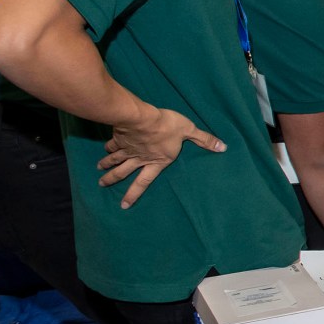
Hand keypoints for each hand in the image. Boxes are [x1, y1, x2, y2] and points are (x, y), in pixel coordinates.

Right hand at [97, 104, 224, 208]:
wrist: (142, 118)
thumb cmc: (167, 126)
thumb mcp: (189, 131)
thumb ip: (204, 140)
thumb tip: (223, 148)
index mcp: (156, 161)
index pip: (144, 182)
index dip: (134, 194)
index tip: (124, 205)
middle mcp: (140, 159)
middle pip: (124, 173)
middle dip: (112, 180)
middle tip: (102, 185)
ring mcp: (128, 149)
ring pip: (115, 160)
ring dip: (107, 166)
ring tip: (99, 171)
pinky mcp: (120, 138)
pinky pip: (112, 145)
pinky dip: (107, 148)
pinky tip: (105, 150)